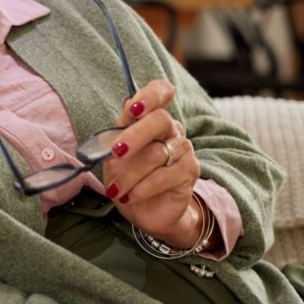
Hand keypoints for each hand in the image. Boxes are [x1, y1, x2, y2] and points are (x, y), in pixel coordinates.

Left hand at [102, 79, 202, 248]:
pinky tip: (129, 196)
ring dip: (130, 174)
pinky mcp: (190, 172)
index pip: (162, 92)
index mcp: (151, 117)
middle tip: (116, 153)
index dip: (151, 95)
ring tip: (116, 189)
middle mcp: (171, 129)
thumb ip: (118, 131)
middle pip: (160, 119)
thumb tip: (124, 106)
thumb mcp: (113, 155)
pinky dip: (142, 187)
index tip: (134, 109)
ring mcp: (184, 149)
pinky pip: (165, 176)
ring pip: (157, 153)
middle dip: (135, 136)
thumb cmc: (128, 177)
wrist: (145, 211)